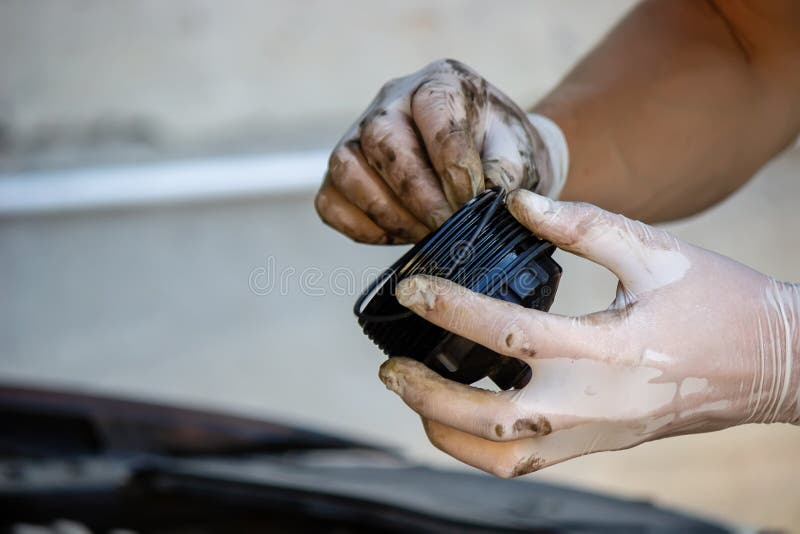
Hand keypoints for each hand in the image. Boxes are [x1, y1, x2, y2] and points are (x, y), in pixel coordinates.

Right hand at [315, 59, 565, 243]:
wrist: (487, 164)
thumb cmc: (501, 156)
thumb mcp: (518, 157)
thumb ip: (504, 175)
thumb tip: (481, 199)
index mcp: (439, 82)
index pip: (433, 112)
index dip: (451, 163)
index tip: (471, 200)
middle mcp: (390, 101)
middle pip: (382, 138)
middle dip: (415, 191)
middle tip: (445, 225)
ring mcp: (357, 136)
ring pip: (346, 168)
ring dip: (387, 211)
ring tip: (425, 235)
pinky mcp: (340, 175)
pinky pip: (331, 203)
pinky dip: (362, 227)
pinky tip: (399, 235)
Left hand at [379, 189, 799, 476]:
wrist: (773, 363)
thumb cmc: (718, 301)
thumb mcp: (652, 249)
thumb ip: (581, 224)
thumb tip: (516, 203)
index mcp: (608, 349)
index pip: (507, 333)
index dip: (449, 308)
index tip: (411, 288)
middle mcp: (596, 403)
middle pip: (489, 419)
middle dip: (426, 394)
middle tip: (390, 366)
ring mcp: (597, 433)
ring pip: (501, 456)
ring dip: (447, 430)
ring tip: (416, 393)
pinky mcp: (600, 444)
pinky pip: (527, 463)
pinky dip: (482, 447)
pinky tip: (463, 414)